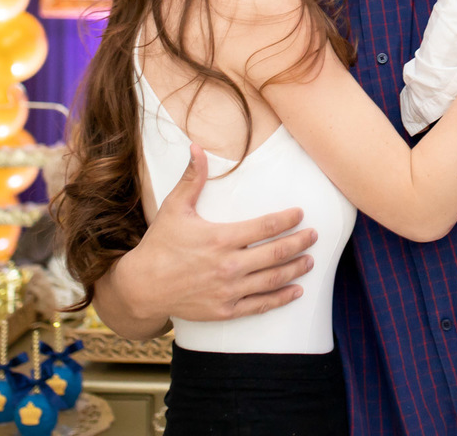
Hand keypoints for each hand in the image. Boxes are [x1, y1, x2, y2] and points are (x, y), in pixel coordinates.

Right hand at [109, 145, 316, 327]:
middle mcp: (228, 265)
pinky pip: (260, 305)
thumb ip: (192, 178)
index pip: (265, 226)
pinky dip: (281, 298)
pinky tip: (296, 291)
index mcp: (220, 238)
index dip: (288, 219)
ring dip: (296, 269)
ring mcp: (228, 290)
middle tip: (314, 236)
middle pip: (276, 252)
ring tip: (310, 260)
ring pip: (273, 279)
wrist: (141, 287)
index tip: (301, 214)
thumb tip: (197, 147)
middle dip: (300, 243)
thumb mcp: (174, 208)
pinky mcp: (225, 310)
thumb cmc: (159, 244)